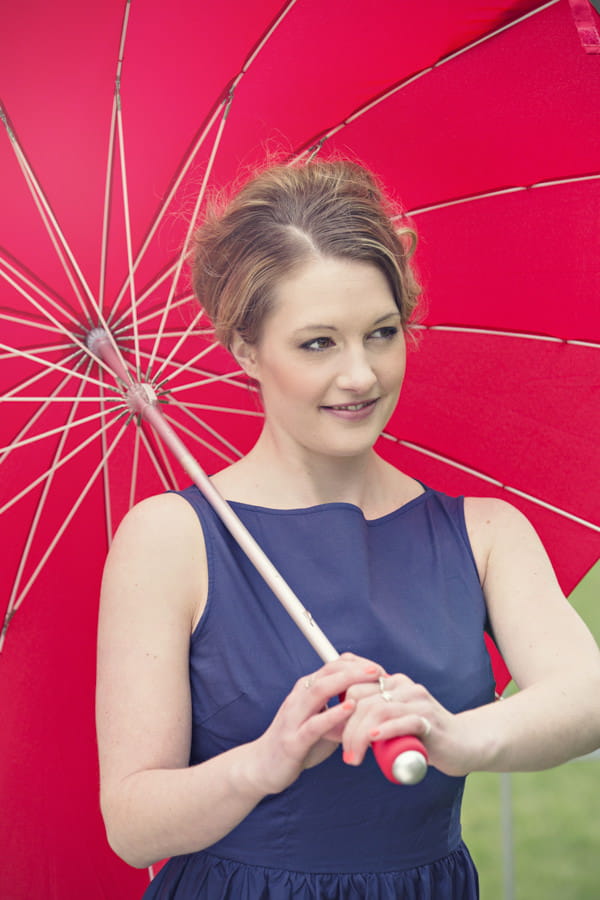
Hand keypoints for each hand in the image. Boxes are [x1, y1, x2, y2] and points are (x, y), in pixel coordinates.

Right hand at [249, 653, 384, 794]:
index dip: (356, 664)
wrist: (261, 767)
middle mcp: (298, 698)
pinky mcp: (293, 741)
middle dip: (355, 668)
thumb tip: (371, 711)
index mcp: (305, 691)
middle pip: (327, 673)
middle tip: (379, 670)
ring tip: (369, 679)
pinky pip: (314, 724)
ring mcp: (293, 718)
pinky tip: (350, 708)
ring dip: (346, 682)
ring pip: (319, 691)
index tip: (378, 669)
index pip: (332, 667)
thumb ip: (341, 715)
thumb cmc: (296, 743)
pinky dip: (333, 714)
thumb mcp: (321, 725)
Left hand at [341, 673, 469, 776]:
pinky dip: (387, 730)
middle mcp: (404, 686)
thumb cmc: (424, 736)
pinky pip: (405, 720)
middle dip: (347, 729)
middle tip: (347, 755)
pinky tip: (374, 738)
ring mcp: (418, 701)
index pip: (355, 688)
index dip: (340, 712)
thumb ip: (374, 718)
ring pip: (379, 710)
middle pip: (362, 700)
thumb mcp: (395, 722)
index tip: (333, 736)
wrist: (464, 744)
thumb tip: (339, 727)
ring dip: (360, 736)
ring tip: (354, 758)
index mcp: (392, 683)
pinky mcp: (430, 720)